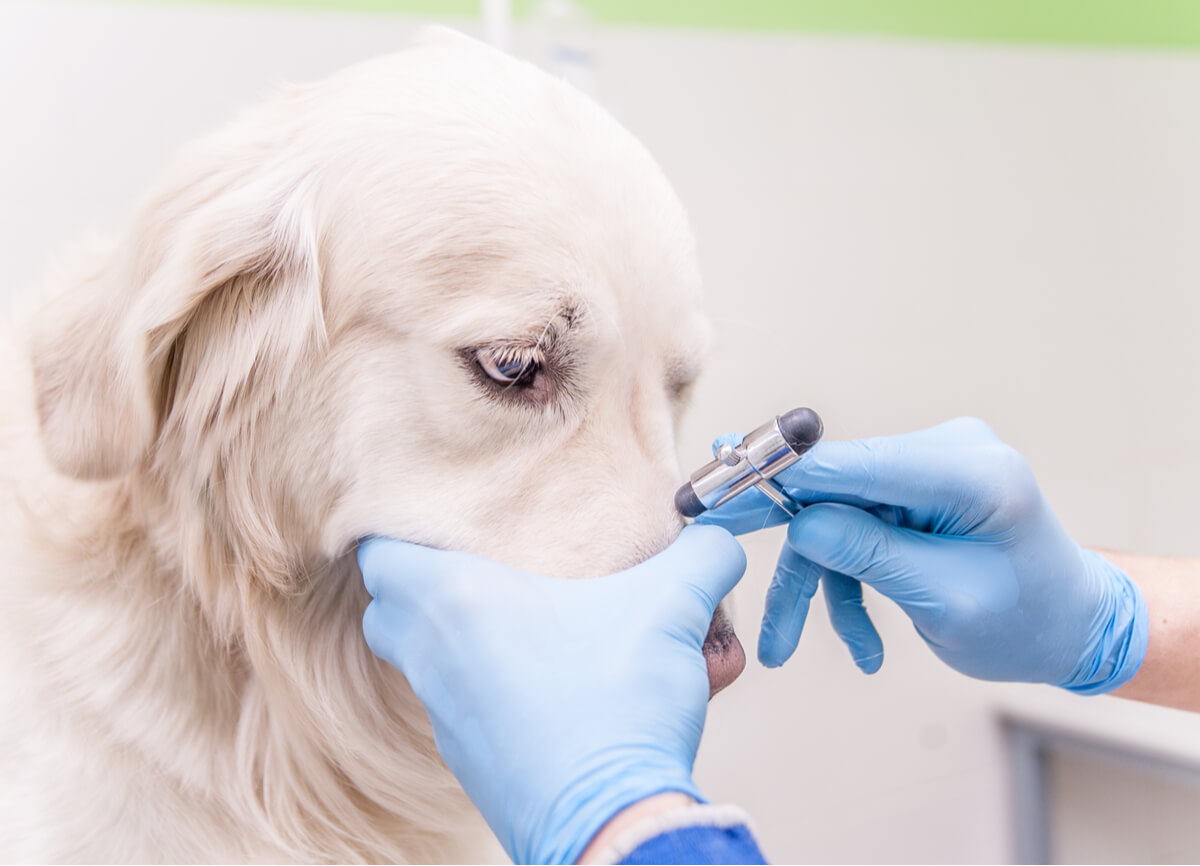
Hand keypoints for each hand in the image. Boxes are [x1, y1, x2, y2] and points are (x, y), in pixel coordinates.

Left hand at [356, 525, 745, 863]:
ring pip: (426, 662)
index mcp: (456, 601)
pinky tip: (552, 686)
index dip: (398, 528)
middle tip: (477, 566)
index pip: (378, 554)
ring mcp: (446, 716)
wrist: (612, 822)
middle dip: (423, 585)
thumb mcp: (672, 607)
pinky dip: (492, 691)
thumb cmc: (621, 707)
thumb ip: (702, 555)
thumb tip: (718, 537)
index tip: (436, 518)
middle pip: (390, 609)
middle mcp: (434, 658)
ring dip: (461, 640)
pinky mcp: (469, 762)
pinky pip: (463, 710)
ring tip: (525, 624)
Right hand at [699, 418, 1147, 693]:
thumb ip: (871, 554)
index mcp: (969, 472)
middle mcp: (947, 452)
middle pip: (835, 484)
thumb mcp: (946, 600)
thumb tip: (799, 522)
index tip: (717, 487)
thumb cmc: (1026, 621)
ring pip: (837, 513)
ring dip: (814, 581)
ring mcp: (930, 468)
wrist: (1071, 627)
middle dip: (776, 526)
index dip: (778, 474)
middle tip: (707, 535)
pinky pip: (857, 525)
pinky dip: (846, 579)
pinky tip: (862, 643)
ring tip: (784, 649)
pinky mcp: (916, 489)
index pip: (853, 462)